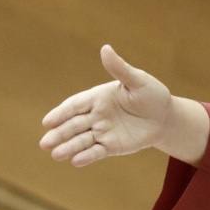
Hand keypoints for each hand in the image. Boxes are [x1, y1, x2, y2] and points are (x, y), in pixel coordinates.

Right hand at [39, 45, 172, 166]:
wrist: (165, 117)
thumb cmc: (151, 95)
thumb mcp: (137, 80)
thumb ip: (120, 69)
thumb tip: (105, 48)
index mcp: (97, 98)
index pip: (74, 106)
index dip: (60, 113)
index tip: (47, 122)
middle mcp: (95, 115)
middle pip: (73, 125)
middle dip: (59, 134)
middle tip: (44, 143)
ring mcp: (102, 131)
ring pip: (82, 140)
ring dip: (68, 147)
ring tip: (55, 154)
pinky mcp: (112, 146)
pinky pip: (97, 151)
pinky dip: (86, 156)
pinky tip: (75, 161)